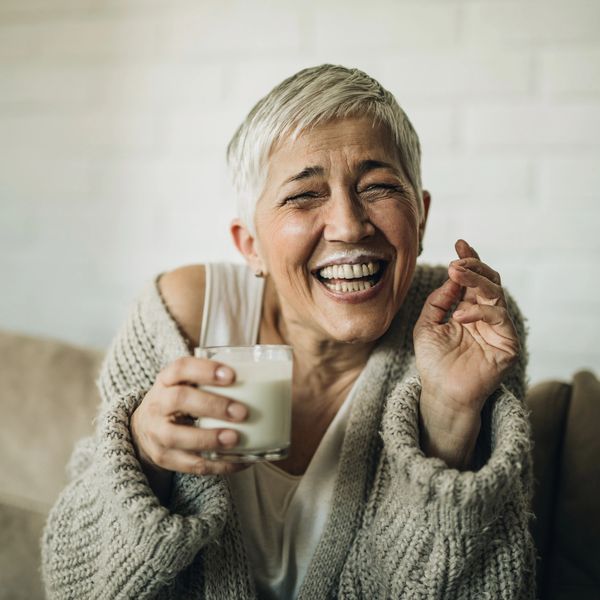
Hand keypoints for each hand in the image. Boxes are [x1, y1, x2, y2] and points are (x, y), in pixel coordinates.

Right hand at [130, 357, 248, 501]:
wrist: (144, 428)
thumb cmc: (181, 400)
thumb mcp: (187, 384)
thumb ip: (215, 381)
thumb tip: (271, 378)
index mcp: (167, 380)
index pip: (181, 368)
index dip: (205, 370)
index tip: (232, 375)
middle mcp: (157, 404)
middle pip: (179, 400)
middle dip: (212, 405)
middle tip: (242, 412)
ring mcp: (157, 433)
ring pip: (177, 437)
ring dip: (209, 438)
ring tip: (236, 439)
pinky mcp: (164, 458)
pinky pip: (190, 465)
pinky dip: (218, 465)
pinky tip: (241, 460)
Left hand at [413, 239, 519, 467]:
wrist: (440, 393)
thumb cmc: (433, 361)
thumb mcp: (426, 325)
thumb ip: (438, 300)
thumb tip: (452, 276)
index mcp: (468, 309)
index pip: (473, 280)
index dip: (469, 261)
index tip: (459, 243)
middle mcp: (485, 316)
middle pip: (489, 282)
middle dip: (474, 267)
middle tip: (457, 260)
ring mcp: (498, 329)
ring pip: (496, 294)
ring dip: (477, 281)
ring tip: (456, 273)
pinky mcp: (507, 344)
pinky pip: (499, 319)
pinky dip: (480, 311)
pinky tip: (460, 314)